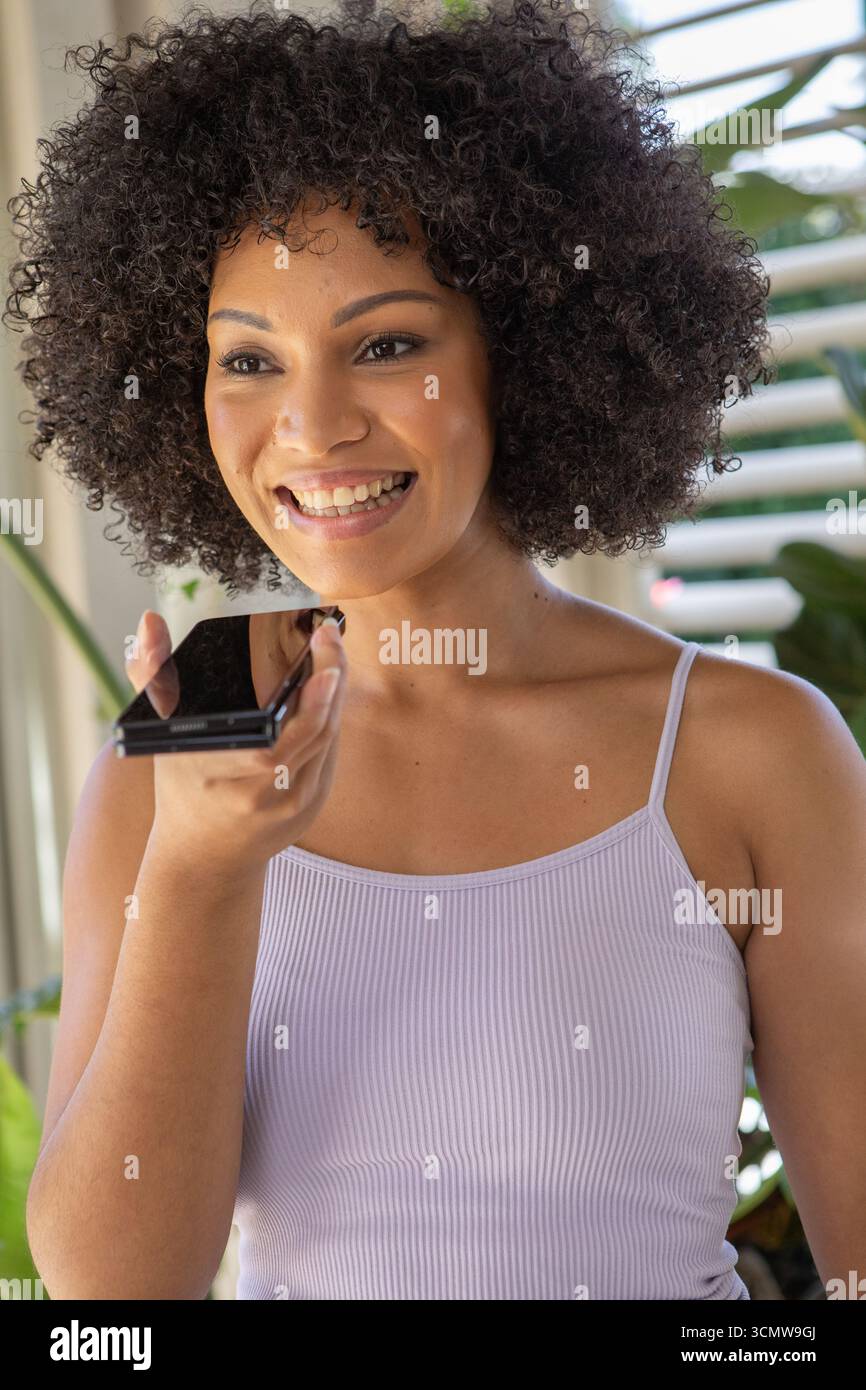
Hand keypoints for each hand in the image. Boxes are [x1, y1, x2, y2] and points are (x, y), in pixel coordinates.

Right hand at [125, 609, 346, 874]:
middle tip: (328, 634)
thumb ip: (152, 676)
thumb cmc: (178, 788)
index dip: (310, 701)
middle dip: (329, 679)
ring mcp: (292, 806)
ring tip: (330, 650)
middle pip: (313, 732)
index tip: (321, 656)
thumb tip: (148, 622)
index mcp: (221, 777)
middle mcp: (261, 796)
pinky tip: (328, 686)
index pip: (279, 738)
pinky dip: (329, 716)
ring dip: (333, 693)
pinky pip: (328, 752)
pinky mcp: (311, 807)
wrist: (203, 858)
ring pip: (326, 739)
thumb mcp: (159, 734)